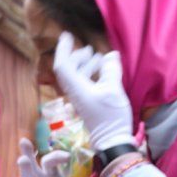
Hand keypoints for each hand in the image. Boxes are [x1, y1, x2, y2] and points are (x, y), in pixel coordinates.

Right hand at [17, 138, 99, 176]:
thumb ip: (86, 173)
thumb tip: (90, 159)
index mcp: (56, 173)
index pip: (51, 159)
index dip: (57, 155)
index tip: (68, 155)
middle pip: (34, 163)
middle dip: (28, 151)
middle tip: (23, 141)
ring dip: (25, 168)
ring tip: (23, 159)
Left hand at [52, 31, 134, 150]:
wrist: (112, 142)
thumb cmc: (111, 117)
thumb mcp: (113, 90)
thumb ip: (110, 70)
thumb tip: (110, 55)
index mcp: (76, 88)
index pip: (62, 65)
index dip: (63, 49)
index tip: (67, 35)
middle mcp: (75, 93)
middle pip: (68, 69)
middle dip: (77, 56)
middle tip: (89, 49)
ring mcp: (80, 99)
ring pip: (77, 77)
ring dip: (85, 65)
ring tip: (98, 58)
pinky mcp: (87, 104)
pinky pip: (84, 84)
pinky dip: (91, 75)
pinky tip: (102, 73)